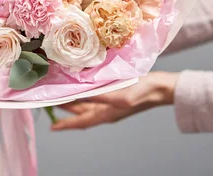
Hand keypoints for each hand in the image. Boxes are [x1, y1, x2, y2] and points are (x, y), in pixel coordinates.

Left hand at [51, 72, 178, 130]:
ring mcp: (111, 102)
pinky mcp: (116, 93)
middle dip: (66, 111)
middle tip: (51, 104)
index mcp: (106, 114)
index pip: (81, 122)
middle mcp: (107, 110)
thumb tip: (78, 95)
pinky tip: (83, 85)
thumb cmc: (142, 93)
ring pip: (87, 104)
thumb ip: (97, 96)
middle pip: (81, 113)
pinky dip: (86, 93)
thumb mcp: (118, 96)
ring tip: (62, 95)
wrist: (161, 87)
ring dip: (74, 101)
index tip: (52, 127)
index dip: (66, 125)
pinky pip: (95, 95)